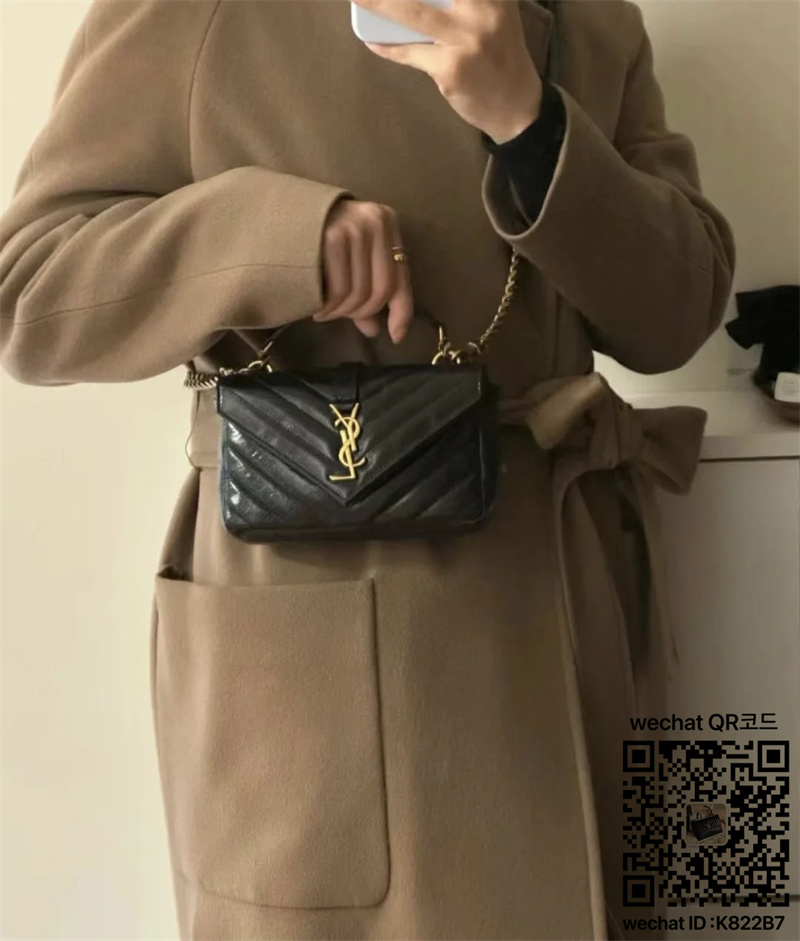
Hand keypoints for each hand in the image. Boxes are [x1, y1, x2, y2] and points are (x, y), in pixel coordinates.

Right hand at [313, 198, 413, 343]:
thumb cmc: (317, 234)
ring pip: (359, 293)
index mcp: (386, 222)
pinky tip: (317, 307)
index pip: (400, 277)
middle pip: (381, 290)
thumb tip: (375, 329)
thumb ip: (366, 287)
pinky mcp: (331, 238)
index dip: (401, 313)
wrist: (279, 210)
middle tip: (341, 316)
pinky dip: (329, 307)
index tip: (396, 337)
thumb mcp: (351, 255)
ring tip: (325, 312)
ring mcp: (354, 229)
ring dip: (341, 312)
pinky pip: (338, 290)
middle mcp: (375, 222)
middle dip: (361, 312)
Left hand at [354, 0, 542, 142]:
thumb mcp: (493, 14)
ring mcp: (466, 39)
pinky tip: (374, 41)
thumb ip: (466, 0)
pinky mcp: (451, 69)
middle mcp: (483, 8)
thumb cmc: (499, 55)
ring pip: (413, 13)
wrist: (517, 106)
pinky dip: (388, 47)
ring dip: (378, 3)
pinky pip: (409, 53)